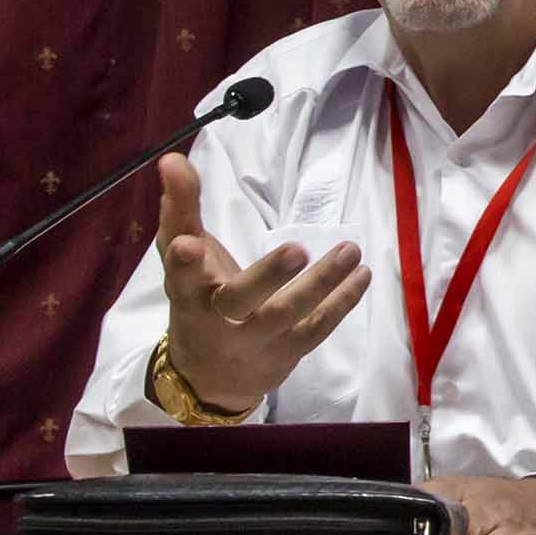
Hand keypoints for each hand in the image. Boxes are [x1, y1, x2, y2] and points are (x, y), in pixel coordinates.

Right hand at [153, 153, 369, 411]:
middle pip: (240, 300)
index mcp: (188, 292)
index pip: (180, 275)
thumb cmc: (197, 299)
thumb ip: (180, 207)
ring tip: (350, 249)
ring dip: (322, 282)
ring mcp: (255, 340)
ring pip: (288, 314)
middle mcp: (219, 321)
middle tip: (296, 250)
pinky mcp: (286, 351)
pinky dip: (342, 302)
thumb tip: (173, 158)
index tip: (186, 243)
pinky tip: (362, 273)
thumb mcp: (180, 255)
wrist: (209, 376)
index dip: (182, 262)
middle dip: (267, 276)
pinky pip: (317, 328)